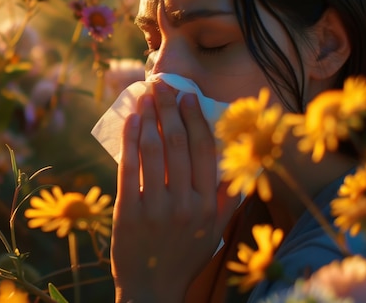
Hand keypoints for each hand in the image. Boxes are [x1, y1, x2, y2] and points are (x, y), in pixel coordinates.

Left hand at [111, 81, 238, 302]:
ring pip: (153, 150)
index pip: (205, 150)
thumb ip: (227, 199)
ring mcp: (156, 208)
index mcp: (210, 205)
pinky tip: (129, 120)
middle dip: (169, 107)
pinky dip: (129, 140)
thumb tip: (236, 165)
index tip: (187, 94)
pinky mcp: (129, 212)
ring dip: (148, 117)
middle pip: (178, 143)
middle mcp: (186, 203)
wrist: (152, 289)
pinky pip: (129, 168)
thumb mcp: (214, 232)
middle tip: (162, 83)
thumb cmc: (184, 257)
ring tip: (144, 95)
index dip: (195, 117)